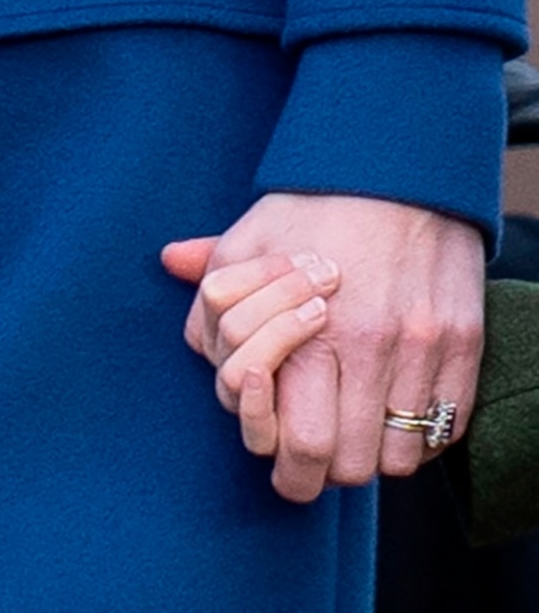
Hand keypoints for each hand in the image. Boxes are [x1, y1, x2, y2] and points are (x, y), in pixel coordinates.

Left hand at [164, 195, 482, 501]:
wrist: (402, 166)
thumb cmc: (320, 202)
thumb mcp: (256, 230)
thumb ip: (216, 275)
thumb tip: (170, 263)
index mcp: (306, 328)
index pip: (295, 446)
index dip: (282, 457)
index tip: (282, 437)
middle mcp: (366, 345)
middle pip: (343, 466)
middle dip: (324, 463)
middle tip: (318, 436)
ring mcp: (419, 349)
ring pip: (394, 458)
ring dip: (373, 450)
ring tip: (358, 418)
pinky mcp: (462, 345)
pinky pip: (443, 431)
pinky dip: (419, 432)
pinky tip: (397, 401)